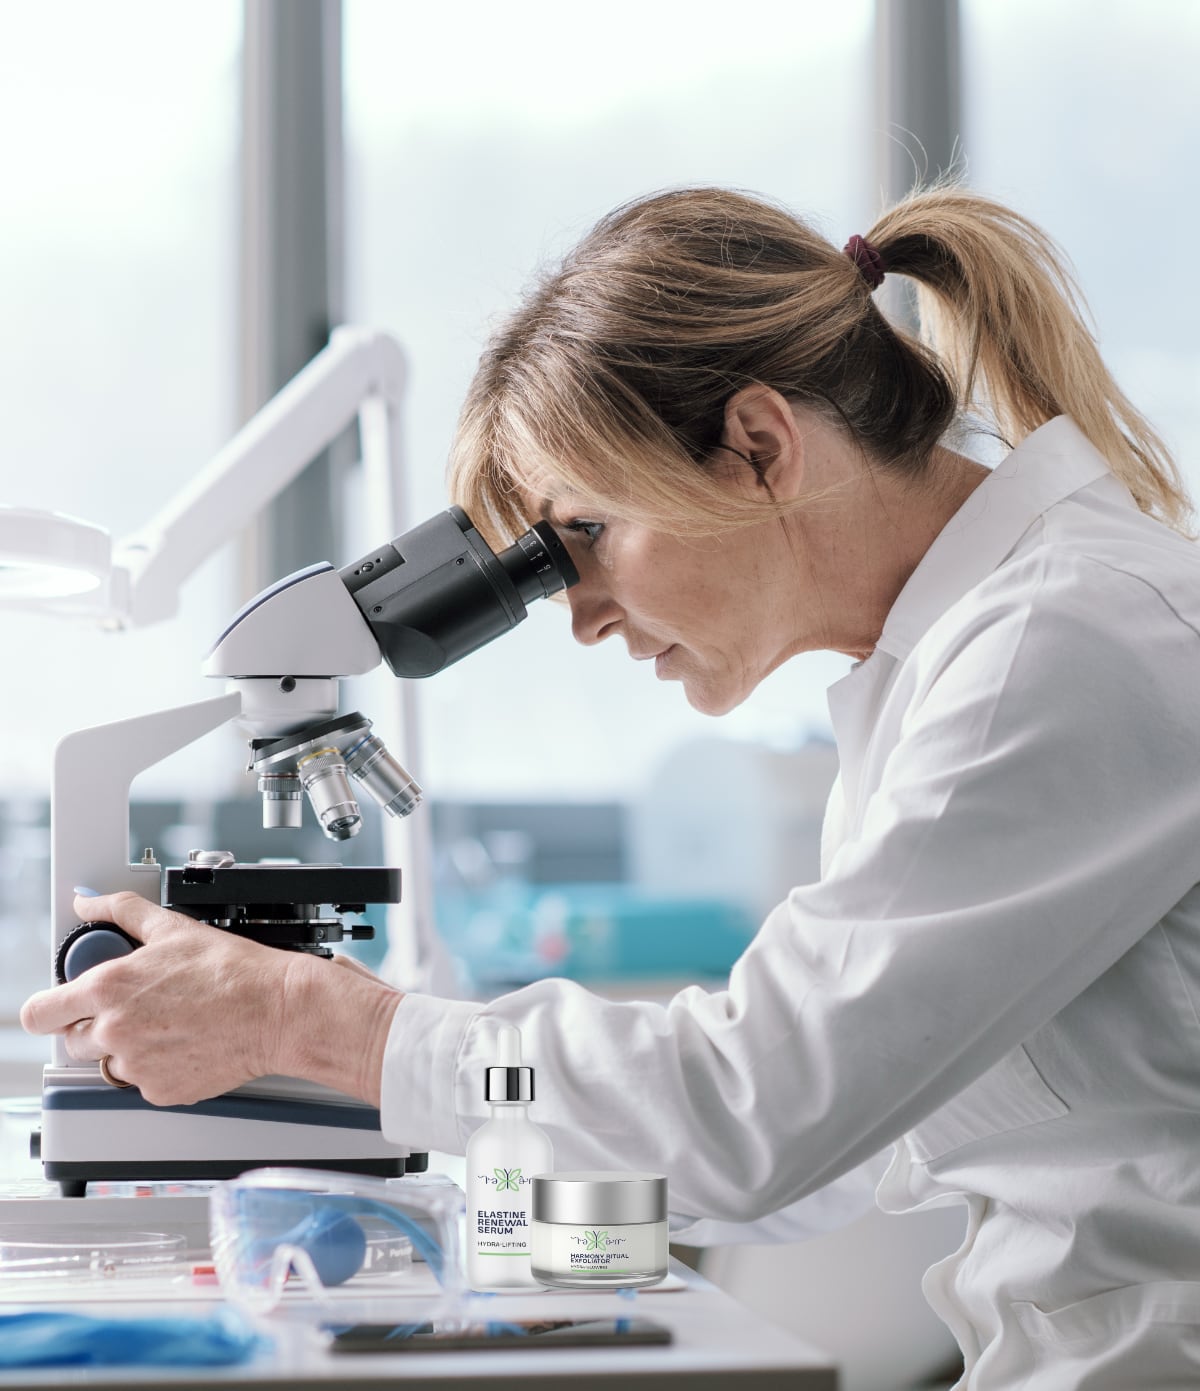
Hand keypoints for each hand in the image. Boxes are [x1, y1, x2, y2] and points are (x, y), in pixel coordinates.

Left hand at [20, 894, 403, 1107]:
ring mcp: (136, 1066)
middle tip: (136, 1007)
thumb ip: (120, 911)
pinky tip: (184, 1041)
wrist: (276, 1011)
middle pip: (72, 1040)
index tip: (62, 1005)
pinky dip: (157, 1065)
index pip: (39, 1013)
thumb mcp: (174, 928)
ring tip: (168, 1024)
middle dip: (95, 1024)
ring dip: (126, 1047)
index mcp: (109, 988)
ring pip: (108, 1062)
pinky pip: (141, 1082)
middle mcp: (114, 1031)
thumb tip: (89, 903)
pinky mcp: (159, 1091)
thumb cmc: (233, 970)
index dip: (49, 1007)